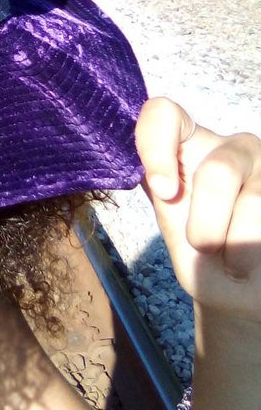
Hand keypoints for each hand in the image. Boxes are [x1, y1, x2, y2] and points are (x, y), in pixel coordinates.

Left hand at [135, 97, 260, 322]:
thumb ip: (169, 205)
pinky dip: (260, 249)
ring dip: (239, 246)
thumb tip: (165, 181)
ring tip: (236, 261)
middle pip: (218, 171)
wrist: (246, 294)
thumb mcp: (176, 237)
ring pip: (255, 200)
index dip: (159, 146)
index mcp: (185, 150)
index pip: (163, 115)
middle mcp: (228, 148)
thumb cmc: (206, 263)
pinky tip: (259, 253)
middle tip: (204, 247)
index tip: (164, 191)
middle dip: (208, 224)